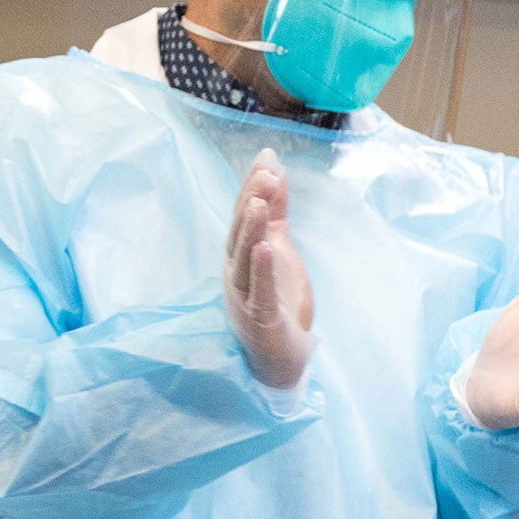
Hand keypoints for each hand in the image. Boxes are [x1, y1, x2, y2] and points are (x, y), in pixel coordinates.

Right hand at [225, 149, 314, 389]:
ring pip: (244, 259)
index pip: (244, 217)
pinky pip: (259, 292)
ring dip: (250, 230)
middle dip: (252, 202)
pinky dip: (260, 270)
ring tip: (258, 203)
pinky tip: (264, 248)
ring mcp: (245, 296)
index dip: (253, 188)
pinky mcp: (260, 318)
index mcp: (241, 256)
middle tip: (265, 175)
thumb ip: (276, 213)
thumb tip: (272, 169)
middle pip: (240, 233)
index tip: (267, 161)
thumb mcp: (280, 250)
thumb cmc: (279, 302)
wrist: (281, 357)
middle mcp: (237, 273)